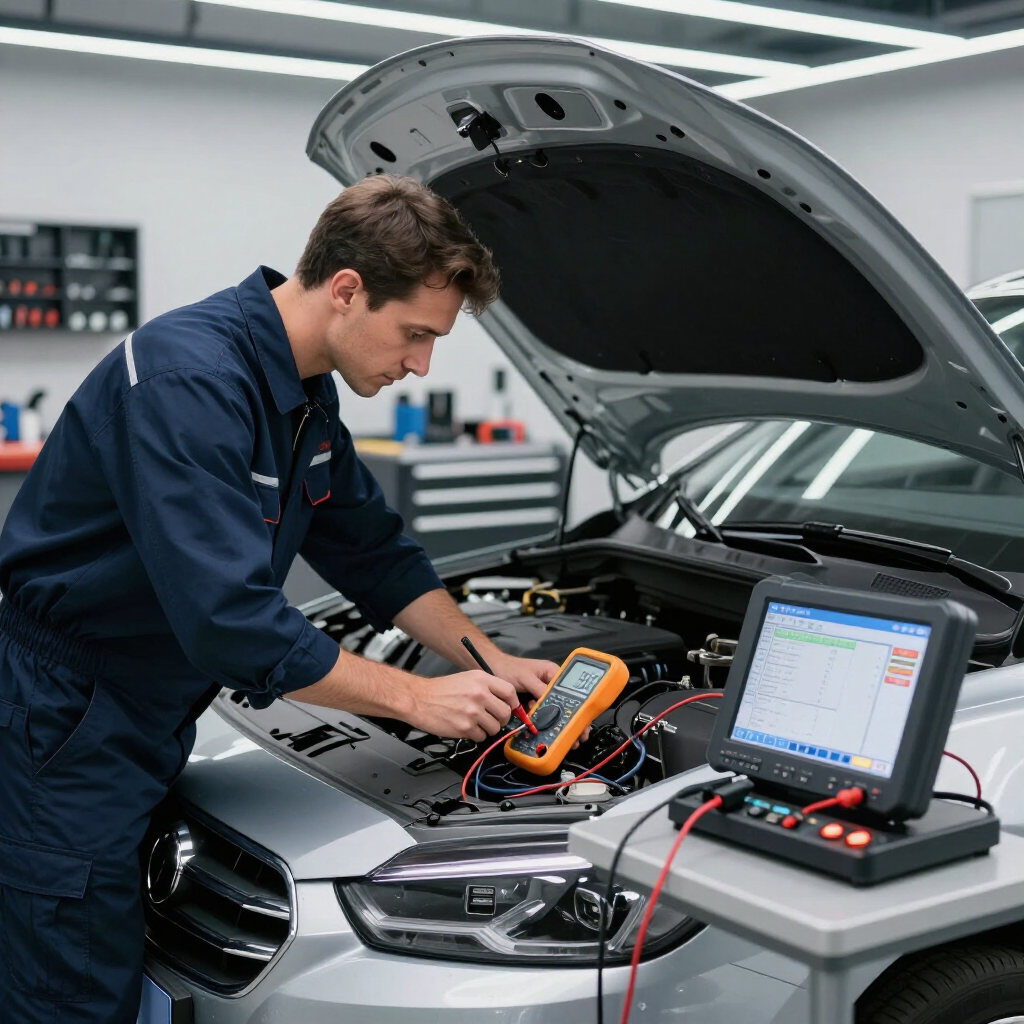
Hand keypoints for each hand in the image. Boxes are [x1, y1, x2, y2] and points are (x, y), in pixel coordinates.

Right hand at [401, 670, 520, 741]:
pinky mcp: (464, 727)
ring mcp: (472, 712)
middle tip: (492, 719)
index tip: (511, 708)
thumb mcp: (467, 679)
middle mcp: (479, 694)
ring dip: (488, 729)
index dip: (513, 703)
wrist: (419, 699)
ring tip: (475, 723)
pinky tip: (465, 727)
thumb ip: (487, 687)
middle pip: (505, 712)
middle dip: (501, 719)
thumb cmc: (441, 690)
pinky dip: (476, 735)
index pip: (510, 692)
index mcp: (481, 679)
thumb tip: (506, 701)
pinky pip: (481, 737)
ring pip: (495, 727)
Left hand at [490, 652, 591, 746]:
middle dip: (572, 720)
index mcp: (553, 674)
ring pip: (554, 711)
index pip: (570, 692)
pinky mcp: (534, 702)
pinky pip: (542, 713)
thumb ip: (540, 690)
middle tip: (577, 736)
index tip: (582, 722)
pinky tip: (547, 731)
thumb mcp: (527, 678)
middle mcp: (551, 684)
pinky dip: (544, 722)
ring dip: (558, 724)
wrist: (491, 668)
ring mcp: (542, 694)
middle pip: (565, 704)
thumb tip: (550, 705)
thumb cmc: (509, 668)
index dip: (578, 708)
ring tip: (567, 738)